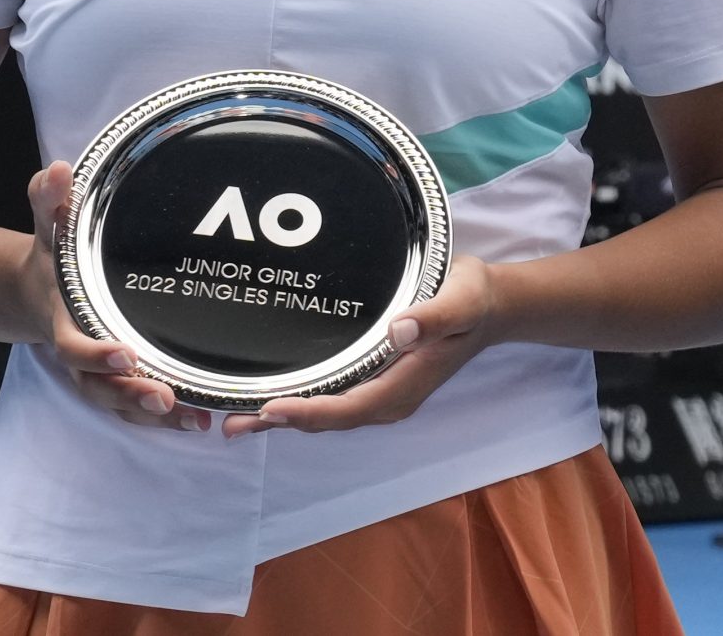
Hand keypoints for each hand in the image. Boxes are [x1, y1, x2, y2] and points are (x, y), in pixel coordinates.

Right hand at [17, 161, 218, 433]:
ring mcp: (98, 374)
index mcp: (63, 325)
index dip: (97, 355)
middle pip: (102, 388)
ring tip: (196, 418)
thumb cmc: (52, 259)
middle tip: (166, 397)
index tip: (127, 353)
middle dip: (133, 394)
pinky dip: (166, 417)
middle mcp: (80, 357)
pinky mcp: (118, 380)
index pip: (74, 349)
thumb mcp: (48, 229)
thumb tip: (60, 171)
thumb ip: (49, 203)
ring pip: (123, 404)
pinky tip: (202, 418)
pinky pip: (138, 406)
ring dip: (157, 415)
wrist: (36, 292)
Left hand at [222, 255, 500, 437]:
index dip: (309, 412)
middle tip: (232, 422)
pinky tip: (271, 398)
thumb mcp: (462, 299)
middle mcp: (390, 399)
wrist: (491, 306)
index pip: (350, 408)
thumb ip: (434, 316)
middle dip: (282, 423)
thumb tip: (397, 332)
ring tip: (235, 419)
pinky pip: (333, 401)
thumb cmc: (473, 298)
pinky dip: (299, 405)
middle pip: (330, 420)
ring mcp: (383, 394)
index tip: (270, 407)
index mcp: (406, 386)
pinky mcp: (375, 383)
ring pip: (328, 414)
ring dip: (284, 419)